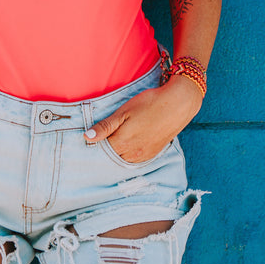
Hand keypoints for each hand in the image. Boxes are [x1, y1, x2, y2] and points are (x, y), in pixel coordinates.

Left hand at [84, 75, 203, 163]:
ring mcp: (143, 155)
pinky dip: (128, 154)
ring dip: (117, 152)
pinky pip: (135, 160)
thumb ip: (105, 126)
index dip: (95, 142)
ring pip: (123, 159)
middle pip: (111, 156)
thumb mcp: (124, 111)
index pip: (100, 149)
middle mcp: (132, 153)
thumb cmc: (149, 103)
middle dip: (106, 148)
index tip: (93, 135)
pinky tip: (129, 143)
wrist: (177, 104)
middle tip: (105, 135)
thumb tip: (87, 137)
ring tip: (118, 137)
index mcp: (122, 142)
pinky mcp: (152, 154)